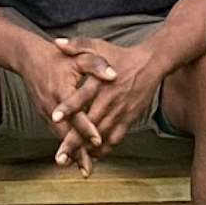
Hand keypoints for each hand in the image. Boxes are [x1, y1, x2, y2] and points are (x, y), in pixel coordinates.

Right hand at [18, 41, 102, 174]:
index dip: (87, 127)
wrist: (29, 58)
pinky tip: (76, 156)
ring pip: (60, 137)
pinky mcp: (44, 115)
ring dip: (72, 153)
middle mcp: (52, 106)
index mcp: (62, 90)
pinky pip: (57, 133)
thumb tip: (114, 75)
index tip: (98, 141)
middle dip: (77, 152)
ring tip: (85, 169)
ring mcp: (46, 112)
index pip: (76, 113)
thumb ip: (97, 65)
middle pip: (65, 133)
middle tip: (88, 170)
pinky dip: (66, 145)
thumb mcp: (79, 56)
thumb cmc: (58, 57)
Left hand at [53, 37, 163, 155]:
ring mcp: (120, 111)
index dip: (69, 107)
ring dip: (88, 150)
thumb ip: (77, 45)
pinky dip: (105, 148)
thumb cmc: (120, 55)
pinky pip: (116, 137)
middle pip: (89, 124)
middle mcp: (110, 100)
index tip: (54, 117)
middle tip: (60, 158)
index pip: (81, 96)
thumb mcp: (98, 46)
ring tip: (73, 162)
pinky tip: (94, 156)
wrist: (151, 63)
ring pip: (102, 135)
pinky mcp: (129, 118)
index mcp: (100, 82)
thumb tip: (56, 42)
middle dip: (74, 142)